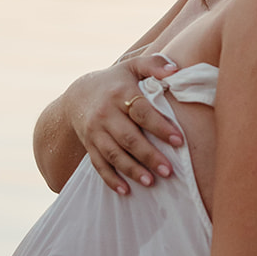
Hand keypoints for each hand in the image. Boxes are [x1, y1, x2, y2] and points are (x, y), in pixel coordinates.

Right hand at [69, 53, 184, 194]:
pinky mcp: (89, 146)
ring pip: (114, 154)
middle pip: (128, 137)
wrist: (78, 95)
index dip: (160, 126)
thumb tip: (177, 69)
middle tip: (169, 170)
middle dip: (149, 155)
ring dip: (132, 170)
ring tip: (151, 182)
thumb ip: (154, 64)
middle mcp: (105, 114)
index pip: (141, 112)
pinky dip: (111, 179)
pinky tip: (125, 191)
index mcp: (119, 93)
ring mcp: (95, 132)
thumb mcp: (132, 66)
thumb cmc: (115, 81)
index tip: (179, 140)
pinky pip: (99, 165)